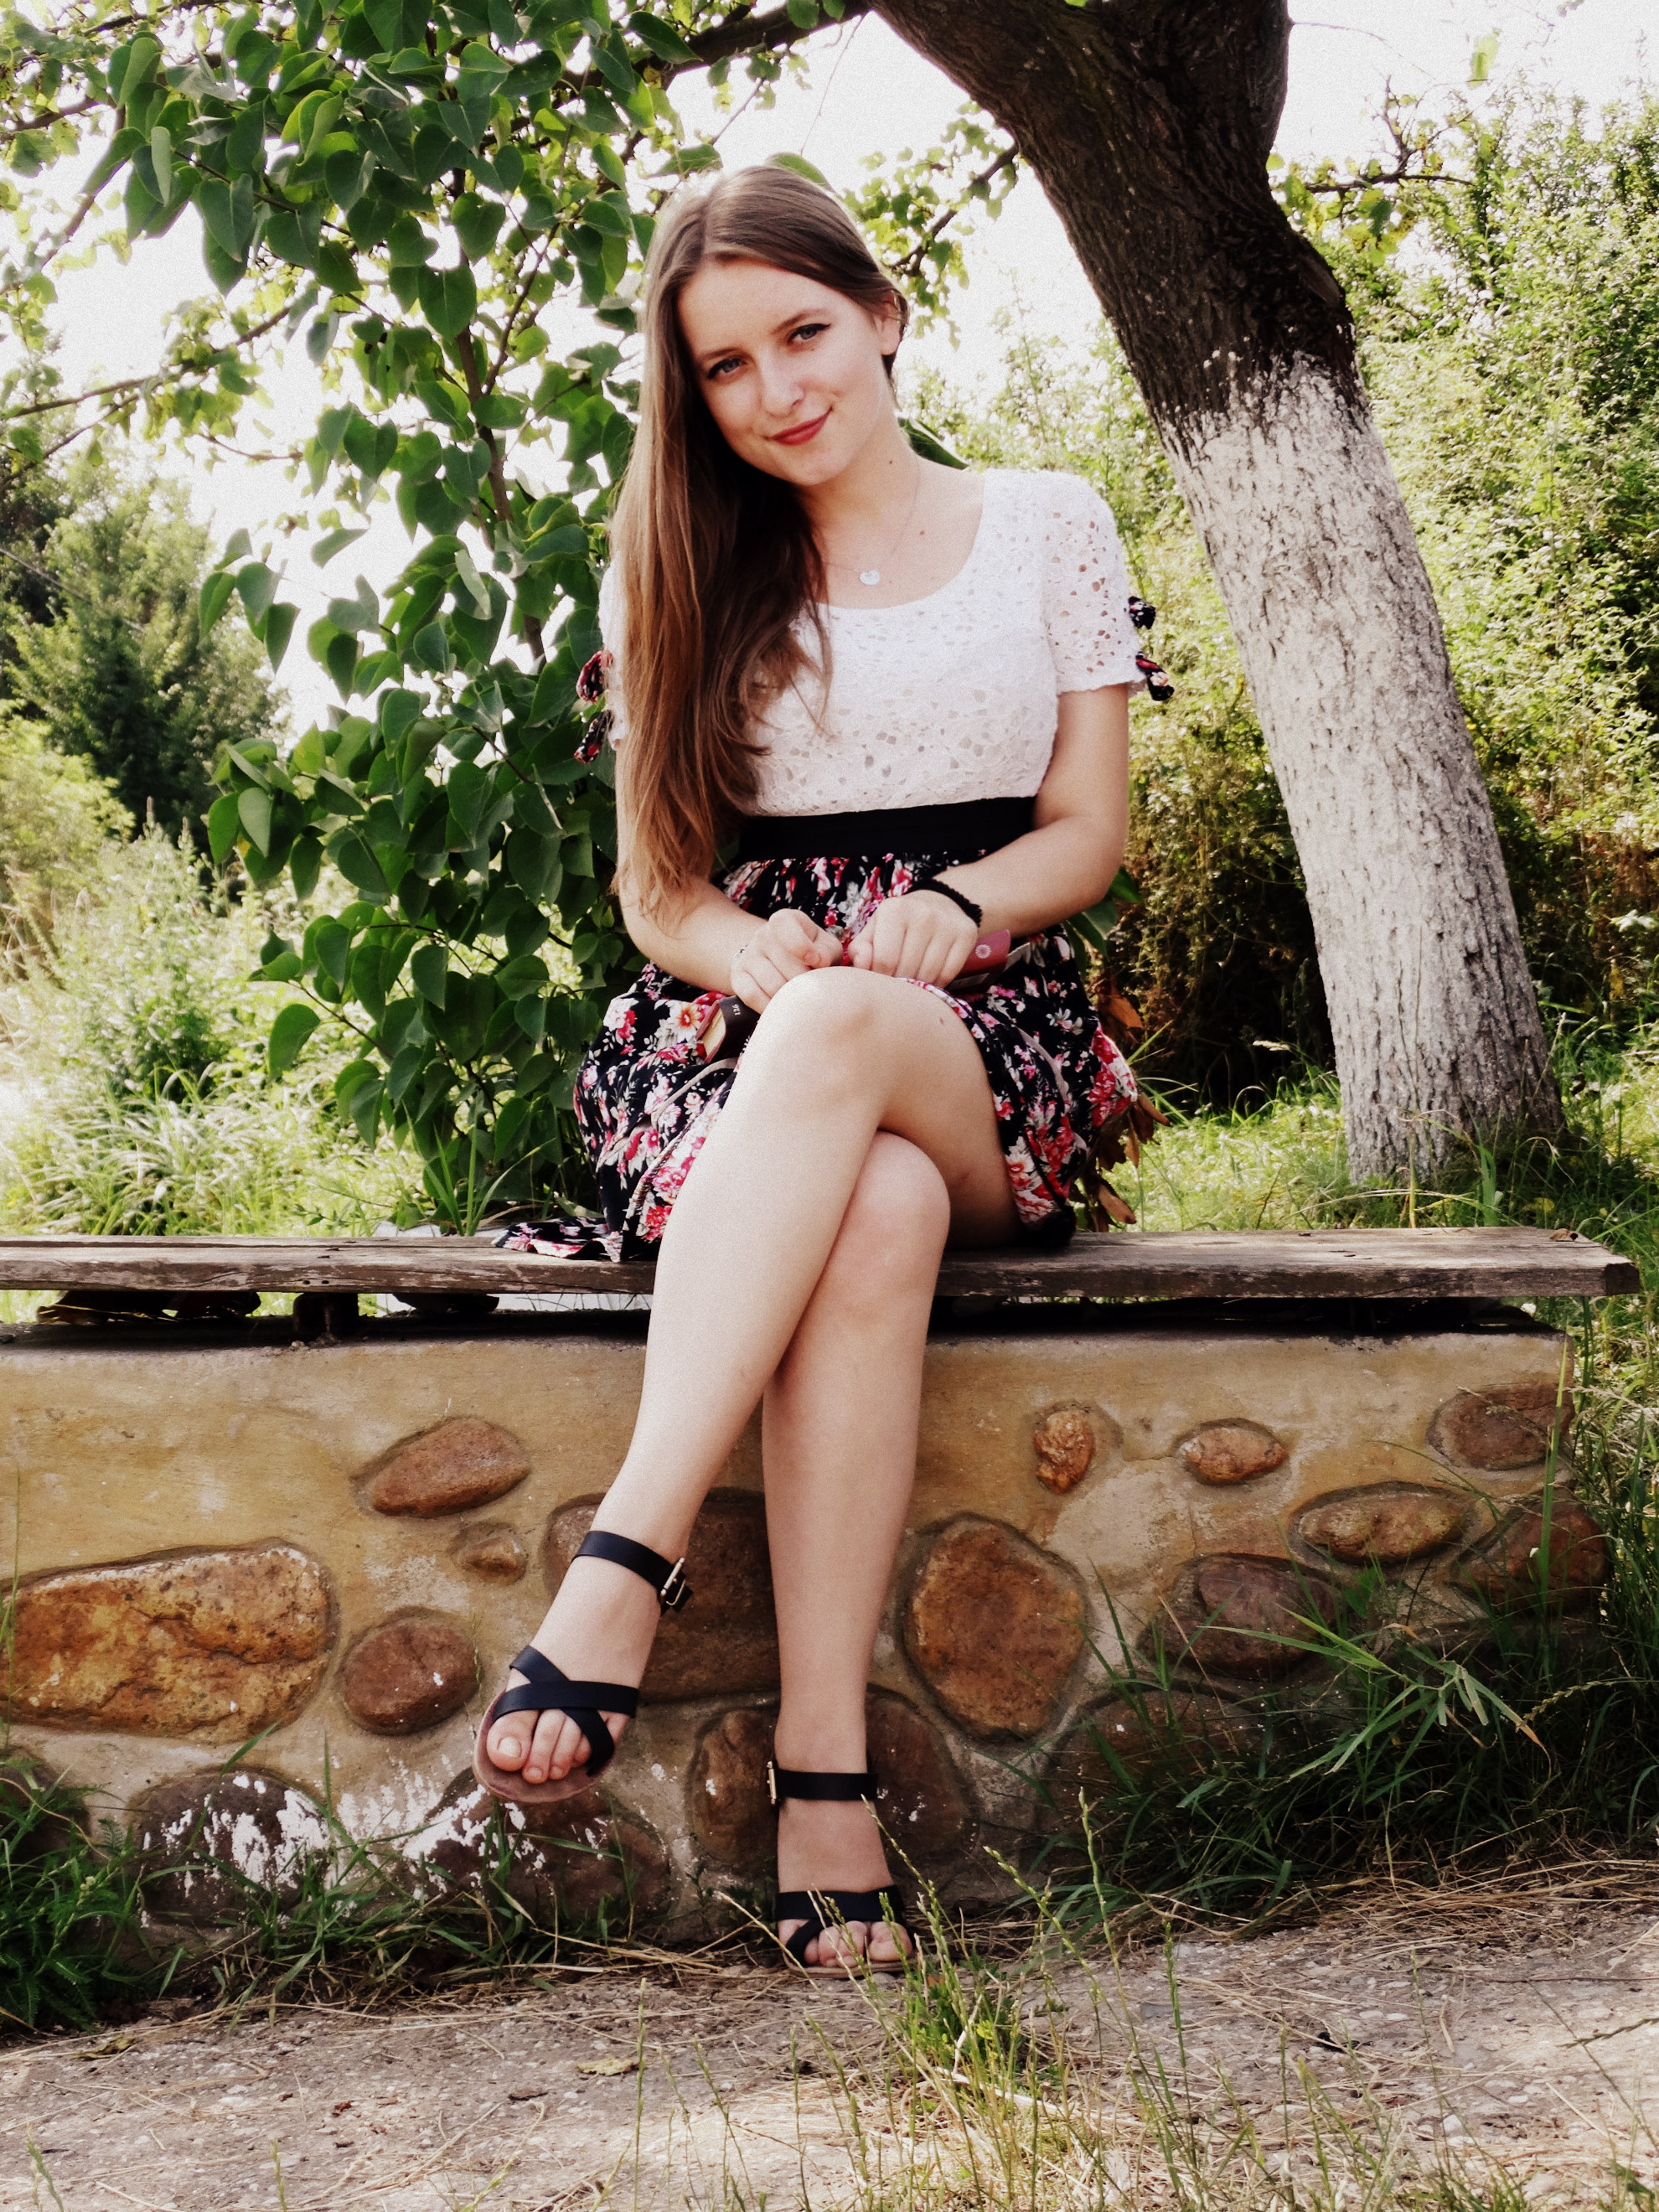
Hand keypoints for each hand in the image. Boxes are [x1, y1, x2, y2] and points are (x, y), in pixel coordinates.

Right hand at [730, 907, 842, 1009]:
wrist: (780, 958)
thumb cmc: (810, 952)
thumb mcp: (823, 945)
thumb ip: (826, 950)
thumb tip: (820, 961)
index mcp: (784, 920)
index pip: (785, 928)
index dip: (803, 947)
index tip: (818, 963)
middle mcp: (762, 935)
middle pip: (785, 965)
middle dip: (805, 982)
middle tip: (814, 990)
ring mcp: (748, 956)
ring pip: (772, 985)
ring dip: (790, 998)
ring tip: (801, 1000)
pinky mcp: (738, 977)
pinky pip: (752, 996)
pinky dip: (770, 1007)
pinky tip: (782, 1008)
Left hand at [847, 889, 980, 985]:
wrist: (939, 903)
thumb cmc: (899, 924)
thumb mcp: (875, 929)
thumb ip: (860, 949)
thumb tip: (861, 965)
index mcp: (894, 910)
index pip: (884, 960)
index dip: (880, 979)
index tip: (882, 981)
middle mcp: (923, 914)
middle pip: (907, 970)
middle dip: (899, 983)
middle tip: (898, 982)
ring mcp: (947, 924)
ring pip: (929, 974)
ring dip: (918, 986)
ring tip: (913, 980)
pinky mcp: (967, 934)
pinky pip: (948, 974)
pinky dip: (937, 983)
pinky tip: (930, 977)